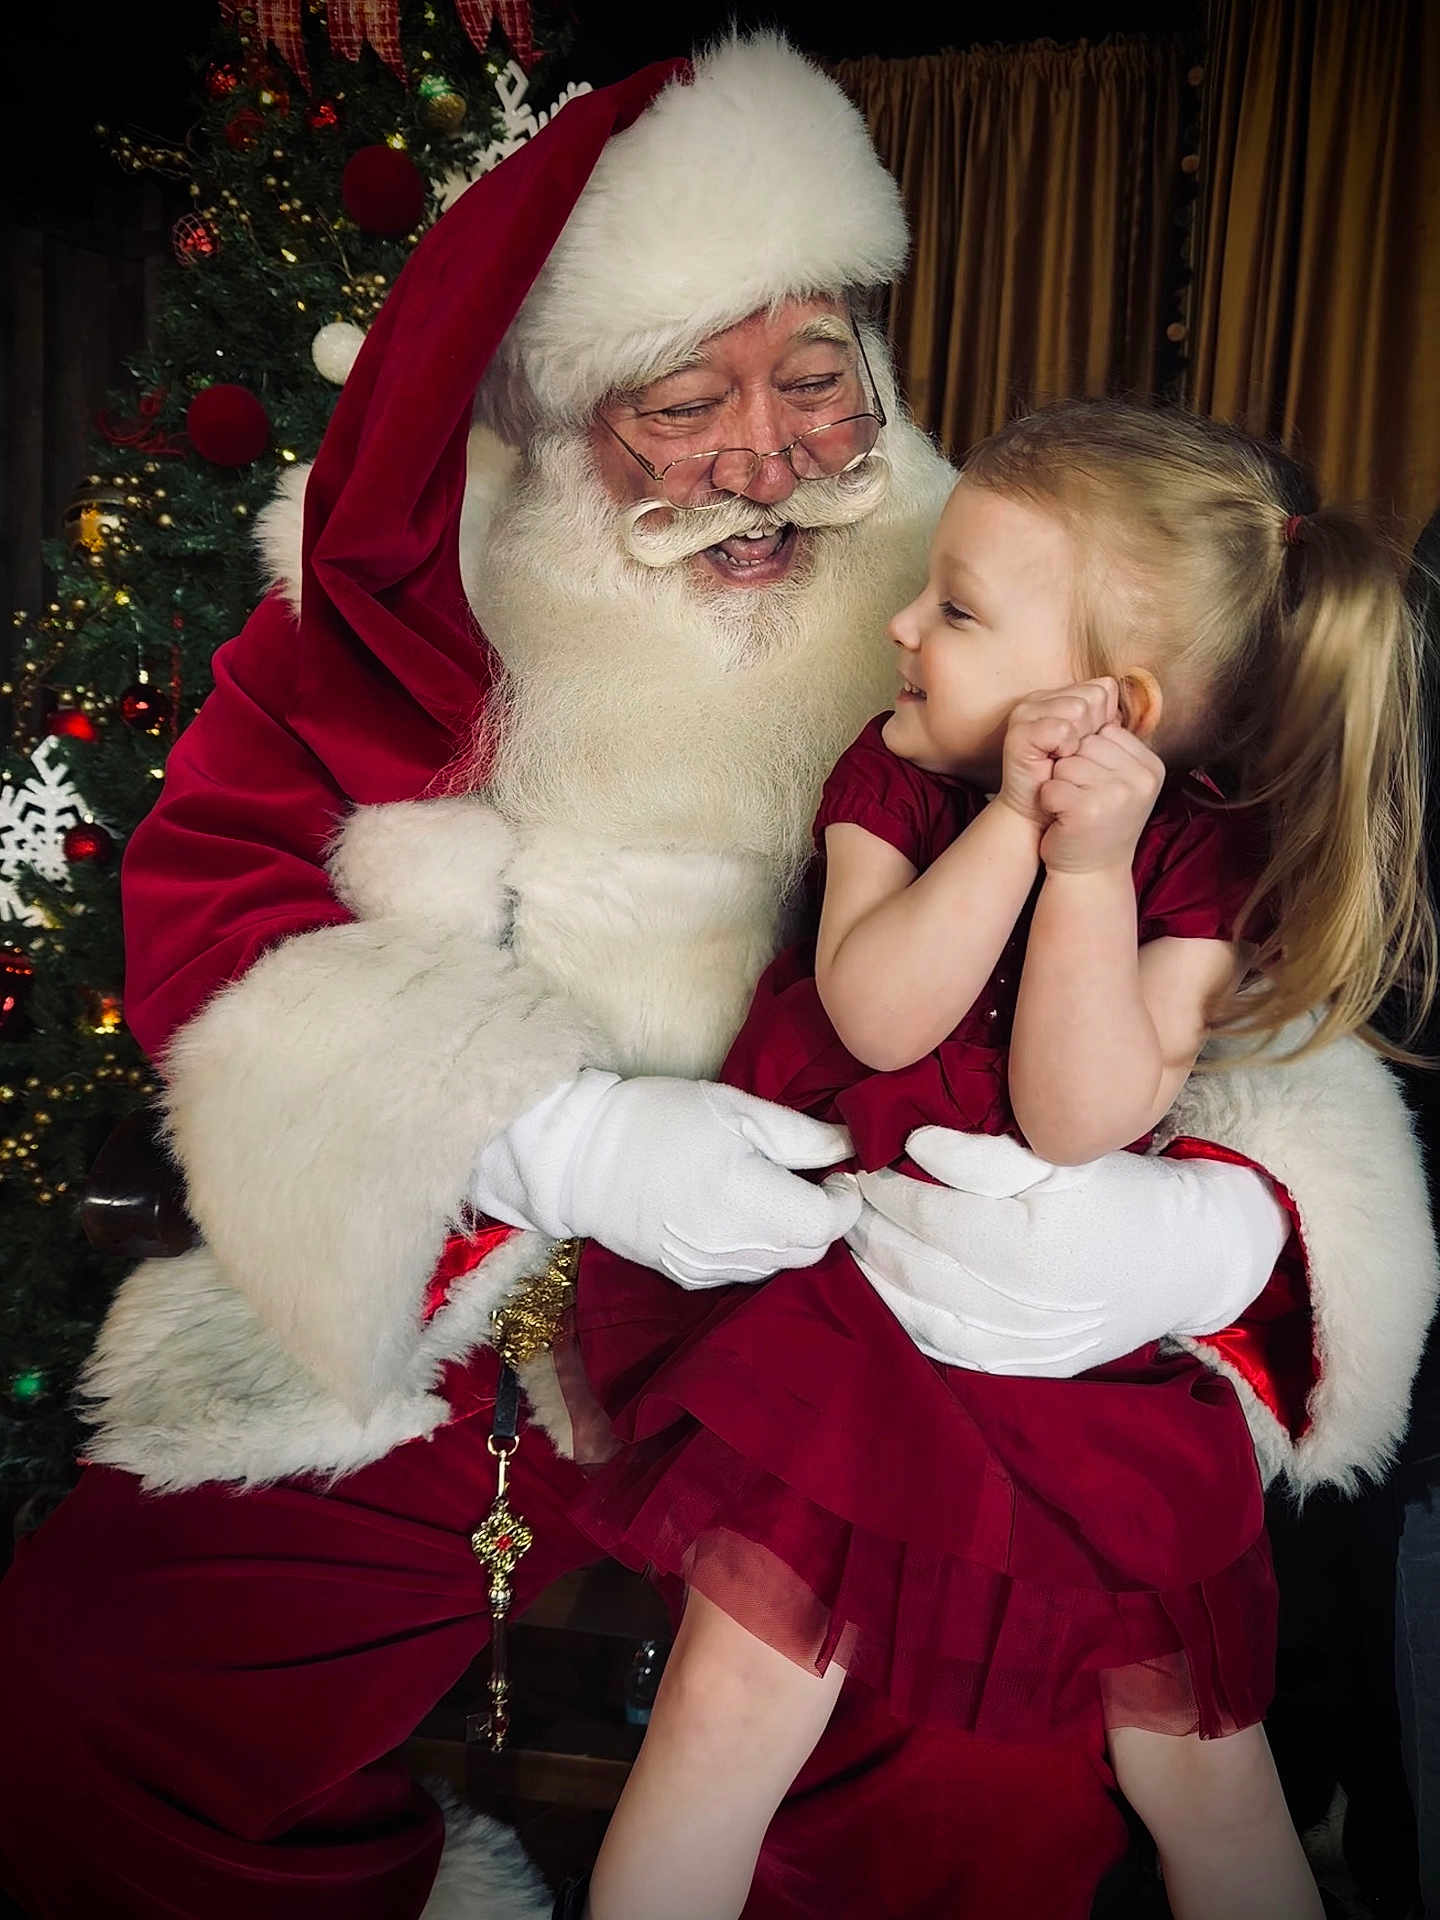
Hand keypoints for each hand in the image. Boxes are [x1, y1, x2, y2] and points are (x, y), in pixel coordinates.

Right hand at [471, 1070, 861, 1287]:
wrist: (581, 1157)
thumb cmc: (660, 1119)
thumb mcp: (736, 1109)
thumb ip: (801, 1136)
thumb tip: (850, 1147)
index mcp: (751, 1200)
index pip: (829, 1223)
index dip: (844, 1198)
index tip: (835, 1171)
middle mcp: (735, 1246)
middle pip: (810, 1250)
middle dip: (820, 1217)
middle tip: (806, 1178)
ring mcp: (710, 1269)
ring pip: (779, 1265)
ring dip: (789, 1235)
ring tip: (768, 1193)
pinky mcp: (689, 1277)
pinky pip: (744, 1271)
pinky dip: (755, 1247)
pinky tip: (734, 1213)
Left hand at [833, 1127, 1288, 1373]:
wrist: (1185, 1263)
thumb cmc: (1123, 1195)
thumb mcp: (1065, 1159)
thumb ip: (986, 1153)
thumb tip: (915, 1143)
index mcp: (1032, 1246)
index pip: (929, 1213)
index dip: (885, 1184)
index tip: (859, 1157)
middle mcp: (1020, 1307)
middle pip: (912, 1263)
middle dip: (869, 1224)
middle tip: (843, 1191)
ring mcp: (1018, 1348)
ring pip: (914, 1310)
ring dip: (872, 1268)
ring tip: (855, 1230)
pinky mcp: (1019, 1369)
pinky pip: (939, 1345)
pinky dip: (900, 1311)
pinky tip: (883, 1281)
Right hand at [997, 679, 1119, 825]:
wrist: (1042, 820)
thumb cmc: (1073, 787)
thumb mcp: (1097, 750)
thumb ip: (1107, 724)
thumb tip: (1123, 711)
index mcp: (1060, 698)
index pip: (1103, 688)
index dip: (1107, 719)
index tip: (1092, 747)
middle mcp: (1041, 700)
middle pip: (1094, 695)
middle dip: (1096, 728)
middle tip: (1077, 754)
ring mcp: (1027, 713)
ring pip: (1079, 708)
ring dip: (1082, 741)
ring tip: (1066, 759)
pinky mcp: (1019, 732)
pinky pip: (1061, 729)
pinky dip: (1065, 748)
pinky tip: (1056, 761)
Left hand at [1039, 722, 1164, 873]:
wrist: (1092, 872)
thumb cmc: (1100, 821)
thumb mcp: (1120, 781)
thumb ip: (1116, 746)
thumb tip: (1101, 692)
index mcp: (1151, 767)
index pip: (1105, 733)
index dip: (1088, 756)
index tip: (1095, 785)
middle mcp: (1140, 779)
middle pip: (1085, 745)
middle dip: (1073, 769)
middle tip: (1082, 800)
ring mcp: (1117, 795)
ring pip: (1067, 763)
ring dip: (1060, 785)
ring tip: (1074, 809)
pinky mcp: (1088, 811)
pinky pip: (1052, 786)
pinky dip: (1048, 802)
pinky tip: (1062, 818)